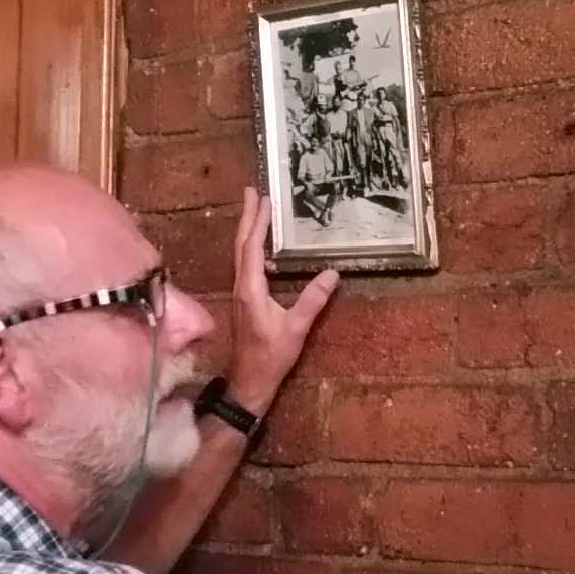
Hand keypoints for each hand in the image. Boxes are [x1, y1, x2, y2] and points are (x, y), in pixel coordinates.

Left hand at [224, 187, 338, 414]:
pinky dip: (253, 250)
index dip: (256, 221)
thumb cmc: (270, 356)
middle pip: (241, 245)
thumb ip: (313, 300)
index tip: (260, 198)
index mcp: (251, 288)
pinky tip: (266, 251)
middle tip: (252, 192)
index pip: (251, 247)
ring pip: (241, 255)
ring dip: (249, 232)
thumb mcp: (296, 328)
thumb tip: (333, 274)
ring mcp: (241, 293)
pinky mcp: (245, 300)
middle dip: (247, 217)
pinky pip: (246, 267)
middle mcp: (241, 286)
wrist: (249, 381)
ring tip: (258, 213)